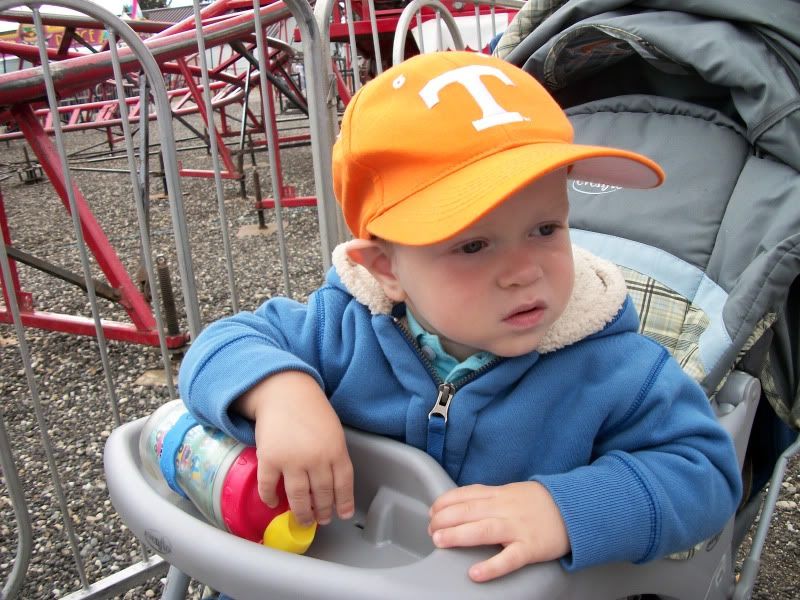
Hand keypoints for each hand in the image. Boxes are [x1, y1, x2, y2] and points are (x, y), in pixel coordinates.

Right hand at [235, 371, 354, 525]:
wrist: (284, 391)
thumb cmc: (310, 409)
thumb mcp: (333, 430)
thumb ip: (334, 454)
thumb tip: (334, 484)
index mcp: (336, 450)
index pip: (344, 484)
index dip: (344, 502)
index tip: (343, 514)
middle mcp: (316, 458)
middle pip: (322, 494)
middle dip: (322, 511)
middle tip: (320, 519)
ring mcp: (292, 460)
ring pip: (299, 498)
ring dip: (302, 513)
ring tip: (303, 519)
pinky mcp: (270, 459)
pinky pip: (269, 487)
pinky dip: (270, 499)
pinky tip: (274, 503)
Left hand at [428, 482, 569, 581]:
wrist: (574, 508)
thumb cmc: (538, 503)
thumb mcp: (510, 492)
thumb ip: (485, 498)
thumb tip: (457, 504)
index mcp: (498, 495)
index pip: (465, 495)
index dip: (444, 503)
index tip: (432, 512)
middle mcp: (505, 509)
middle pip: (469, 511)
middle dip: (444, 519)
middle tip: (430, 529)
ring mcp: (518, 528)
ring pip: (483, 530)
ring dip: (458, 535)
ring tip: (440, 541)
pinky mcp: (531, 548)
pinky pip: (509, 559)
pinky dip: (491, 567)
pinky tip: (475, 573)